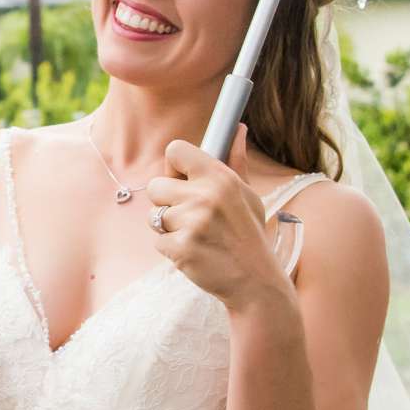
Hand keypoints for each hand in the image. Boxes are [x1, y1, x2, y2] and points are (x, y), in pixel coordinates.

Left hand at [144, 125, 290, 312]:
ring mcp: (191, 222)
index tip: (183, 180)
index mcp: (219, 176)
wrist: (255, 281)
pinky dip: (171, 249)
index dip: (174, 166)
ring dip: (170, 228)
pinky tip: (195, 253)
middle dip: (167, 202)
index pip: (175, 150)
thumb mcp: (248, 195)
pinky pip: (158, 241)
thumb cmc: (249, 234)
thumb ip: (235, 161)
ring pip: (154, 216)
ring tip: (198, 237)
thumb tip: (239, 128)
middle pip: (155, 186)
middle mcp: (204, 195)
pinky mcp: (180, 248)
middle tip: (191, 217)